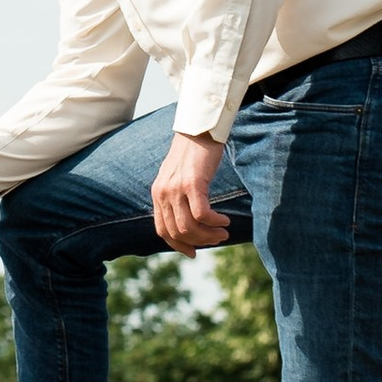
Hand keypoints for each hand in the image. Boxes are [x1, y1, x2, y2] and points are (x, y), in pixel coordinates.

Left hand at [152, 131, 231, 252]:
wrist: (198, 129)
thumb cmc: (192, 154)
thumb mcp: (177, 177)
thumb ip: (177, 197)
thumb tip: (188, 220)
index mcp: (157, 193)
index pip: (162, 230)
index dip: (178, 245)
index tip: (194, 252)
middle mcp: (163, 193)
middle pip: (178, 232)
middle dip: (199, 241)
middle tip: (217, 239)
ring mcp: (176, 188)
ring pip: (190, 226)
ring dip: (209, 234)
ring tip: (223, 232)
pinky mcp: (192, 183)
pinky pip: (202, 214)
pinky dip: (214, 222)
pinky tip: (224, 220)